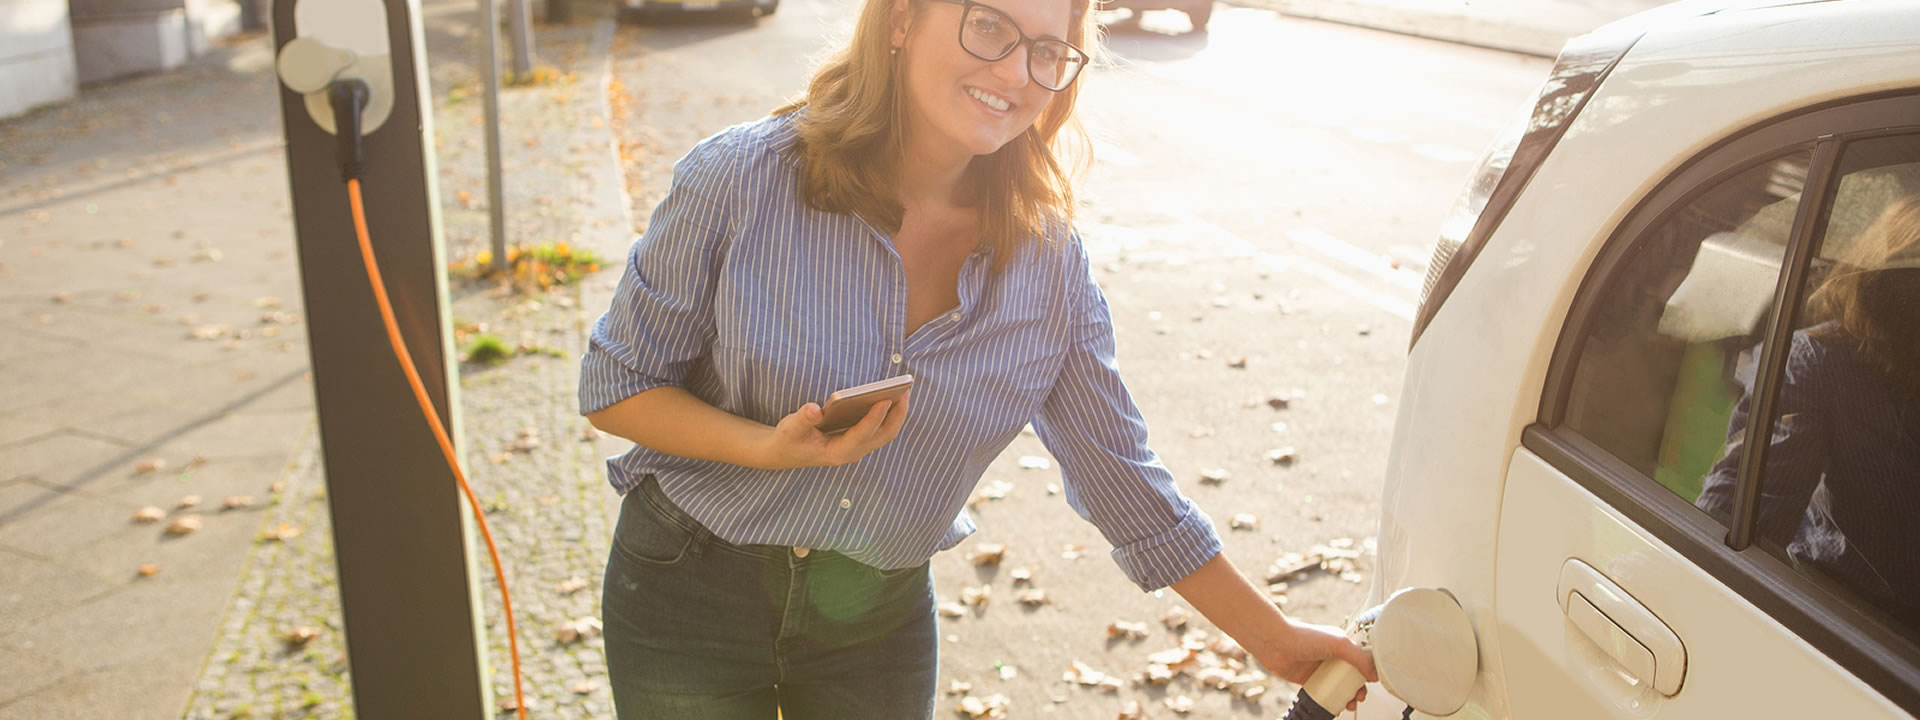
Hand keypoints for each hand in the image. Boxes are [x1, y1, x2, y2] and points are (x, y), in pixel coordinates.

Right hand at [756, 392, 910, 469]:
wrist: (786, 453)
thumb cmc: (789, 439)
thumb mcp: (790, 429)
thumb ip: (802, 419)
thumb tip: (814, 409)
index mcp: (837, 452)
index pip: (862, 435)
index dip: (875, 418)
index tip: (885, 399)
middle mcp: (852, 452)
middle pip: (883, 435)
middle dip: (896, 414)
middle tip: (905, 390)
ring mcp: (858, 447)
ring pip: (886, 432)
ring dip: (897, 413)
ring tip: (904, 389)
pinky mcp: (859, 440)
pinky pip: (881, 427)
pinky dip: (889, 413)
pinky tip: (893, 394)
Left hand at [1252, 618, 1378, 711]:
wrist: (1275, 644)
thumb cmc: (1303, 637)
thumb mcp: (1338, 644)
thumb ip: (1359, 657)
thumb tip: (1375, 675)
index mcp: (1342, 644)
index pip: (1361, 660)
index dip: (1368, 673)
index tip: (1371, 684)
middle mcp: (1332, 656)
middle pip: (1351, 676)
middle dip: (1358, 689)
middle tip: (1358, 697)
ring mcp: (1320, 668)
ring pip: (1338, 686)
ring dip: (1346, 697)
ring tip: (1348, 704)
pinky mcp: (1308, 679)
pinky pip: (1323, 693)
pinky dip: (1330, 701)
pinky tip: (1335, 707)